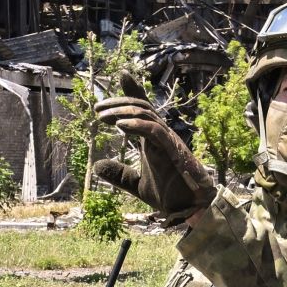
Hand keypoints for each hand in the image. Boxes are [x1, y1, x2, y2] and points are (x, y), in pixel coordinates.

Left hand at [93, 73, 215, 223]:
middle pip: (141, 107)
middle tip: (97, 108)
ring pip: (146, 114)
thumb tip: (96, 166)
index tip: (121, 76)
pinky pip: (154, 131)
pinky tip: (120, 126)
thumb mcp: (136, 184)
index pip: (144, 109)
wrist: (190, 210)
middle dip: (118, 103)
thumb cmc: (170, 195)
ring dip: (122, 111)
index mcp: (154, 140)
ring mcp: (168, 141)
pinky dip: (137, 125)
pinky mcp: (172, 150)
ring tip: (102, 116)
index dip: (133, 91)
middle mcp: (161, 135)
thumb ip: (119, 174)